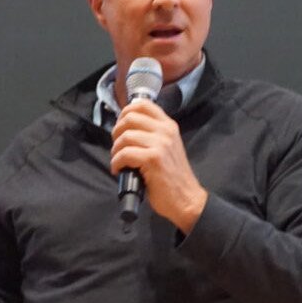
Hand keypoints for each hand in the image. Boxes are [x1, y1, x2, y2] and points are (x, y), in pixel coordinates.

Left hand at [111, 98, 208, 232]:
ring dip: (115, 150)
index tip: (120, 127)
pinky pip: (125, 154)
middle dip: (116, 132)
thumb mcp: (167, 147)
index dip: (125, 112)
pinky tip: (119, 170)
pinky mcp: (153, 159)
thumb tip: (125, 128)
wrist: (186, 199)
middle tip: (118, 147)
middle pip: (129, 117)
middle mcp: (166, 131)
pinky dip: (116, 162)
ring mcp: (160, 144)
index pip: (143, 104)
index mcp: (168, 126)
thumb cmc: (172, 177)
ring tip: (118, 161)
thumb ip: (152, 135)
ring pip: (125, 136)